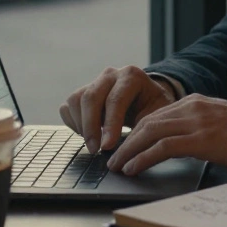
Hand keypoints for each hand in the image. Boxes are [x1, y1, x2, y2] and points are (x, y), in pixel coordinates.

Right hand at [59, 66, 176, 153]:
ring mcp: (94, 82)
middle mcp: (110, 75)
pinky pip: (67, 107)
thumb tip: (133, 150)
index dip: (110, 124)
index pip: (115, 100)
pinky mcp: (82, 92)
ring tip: (94, 143)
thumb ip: (147, 127)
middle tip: (95, 150)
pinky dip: (73, 124)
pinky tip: (88, 134)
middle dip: (90, 128)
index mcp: (132, 76)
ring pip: (75, 101)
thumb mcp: (159, 115)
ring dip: (81, 126)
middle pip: (90, 98)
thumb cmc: (154, 108)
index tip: (107, 147)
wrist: (147, 98)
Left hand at [106, 94, 226, 175]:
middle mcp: (192, 107)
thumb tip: (181, 144)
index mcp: (195, 102)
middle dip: (126, 141)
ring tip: (117, 165)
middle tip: (113, 158)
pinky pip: (163, 147)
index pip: (156, 115)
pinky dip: (144, 157)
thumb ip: (199, 127)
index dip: (136, 132)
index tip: (125, 146)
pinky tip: (134, 167)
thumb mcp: (220, 123)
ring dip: (129, 150)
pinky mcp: (202, 139)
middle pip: (147, 122)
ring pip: (150, 132)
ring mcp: (197, 121)